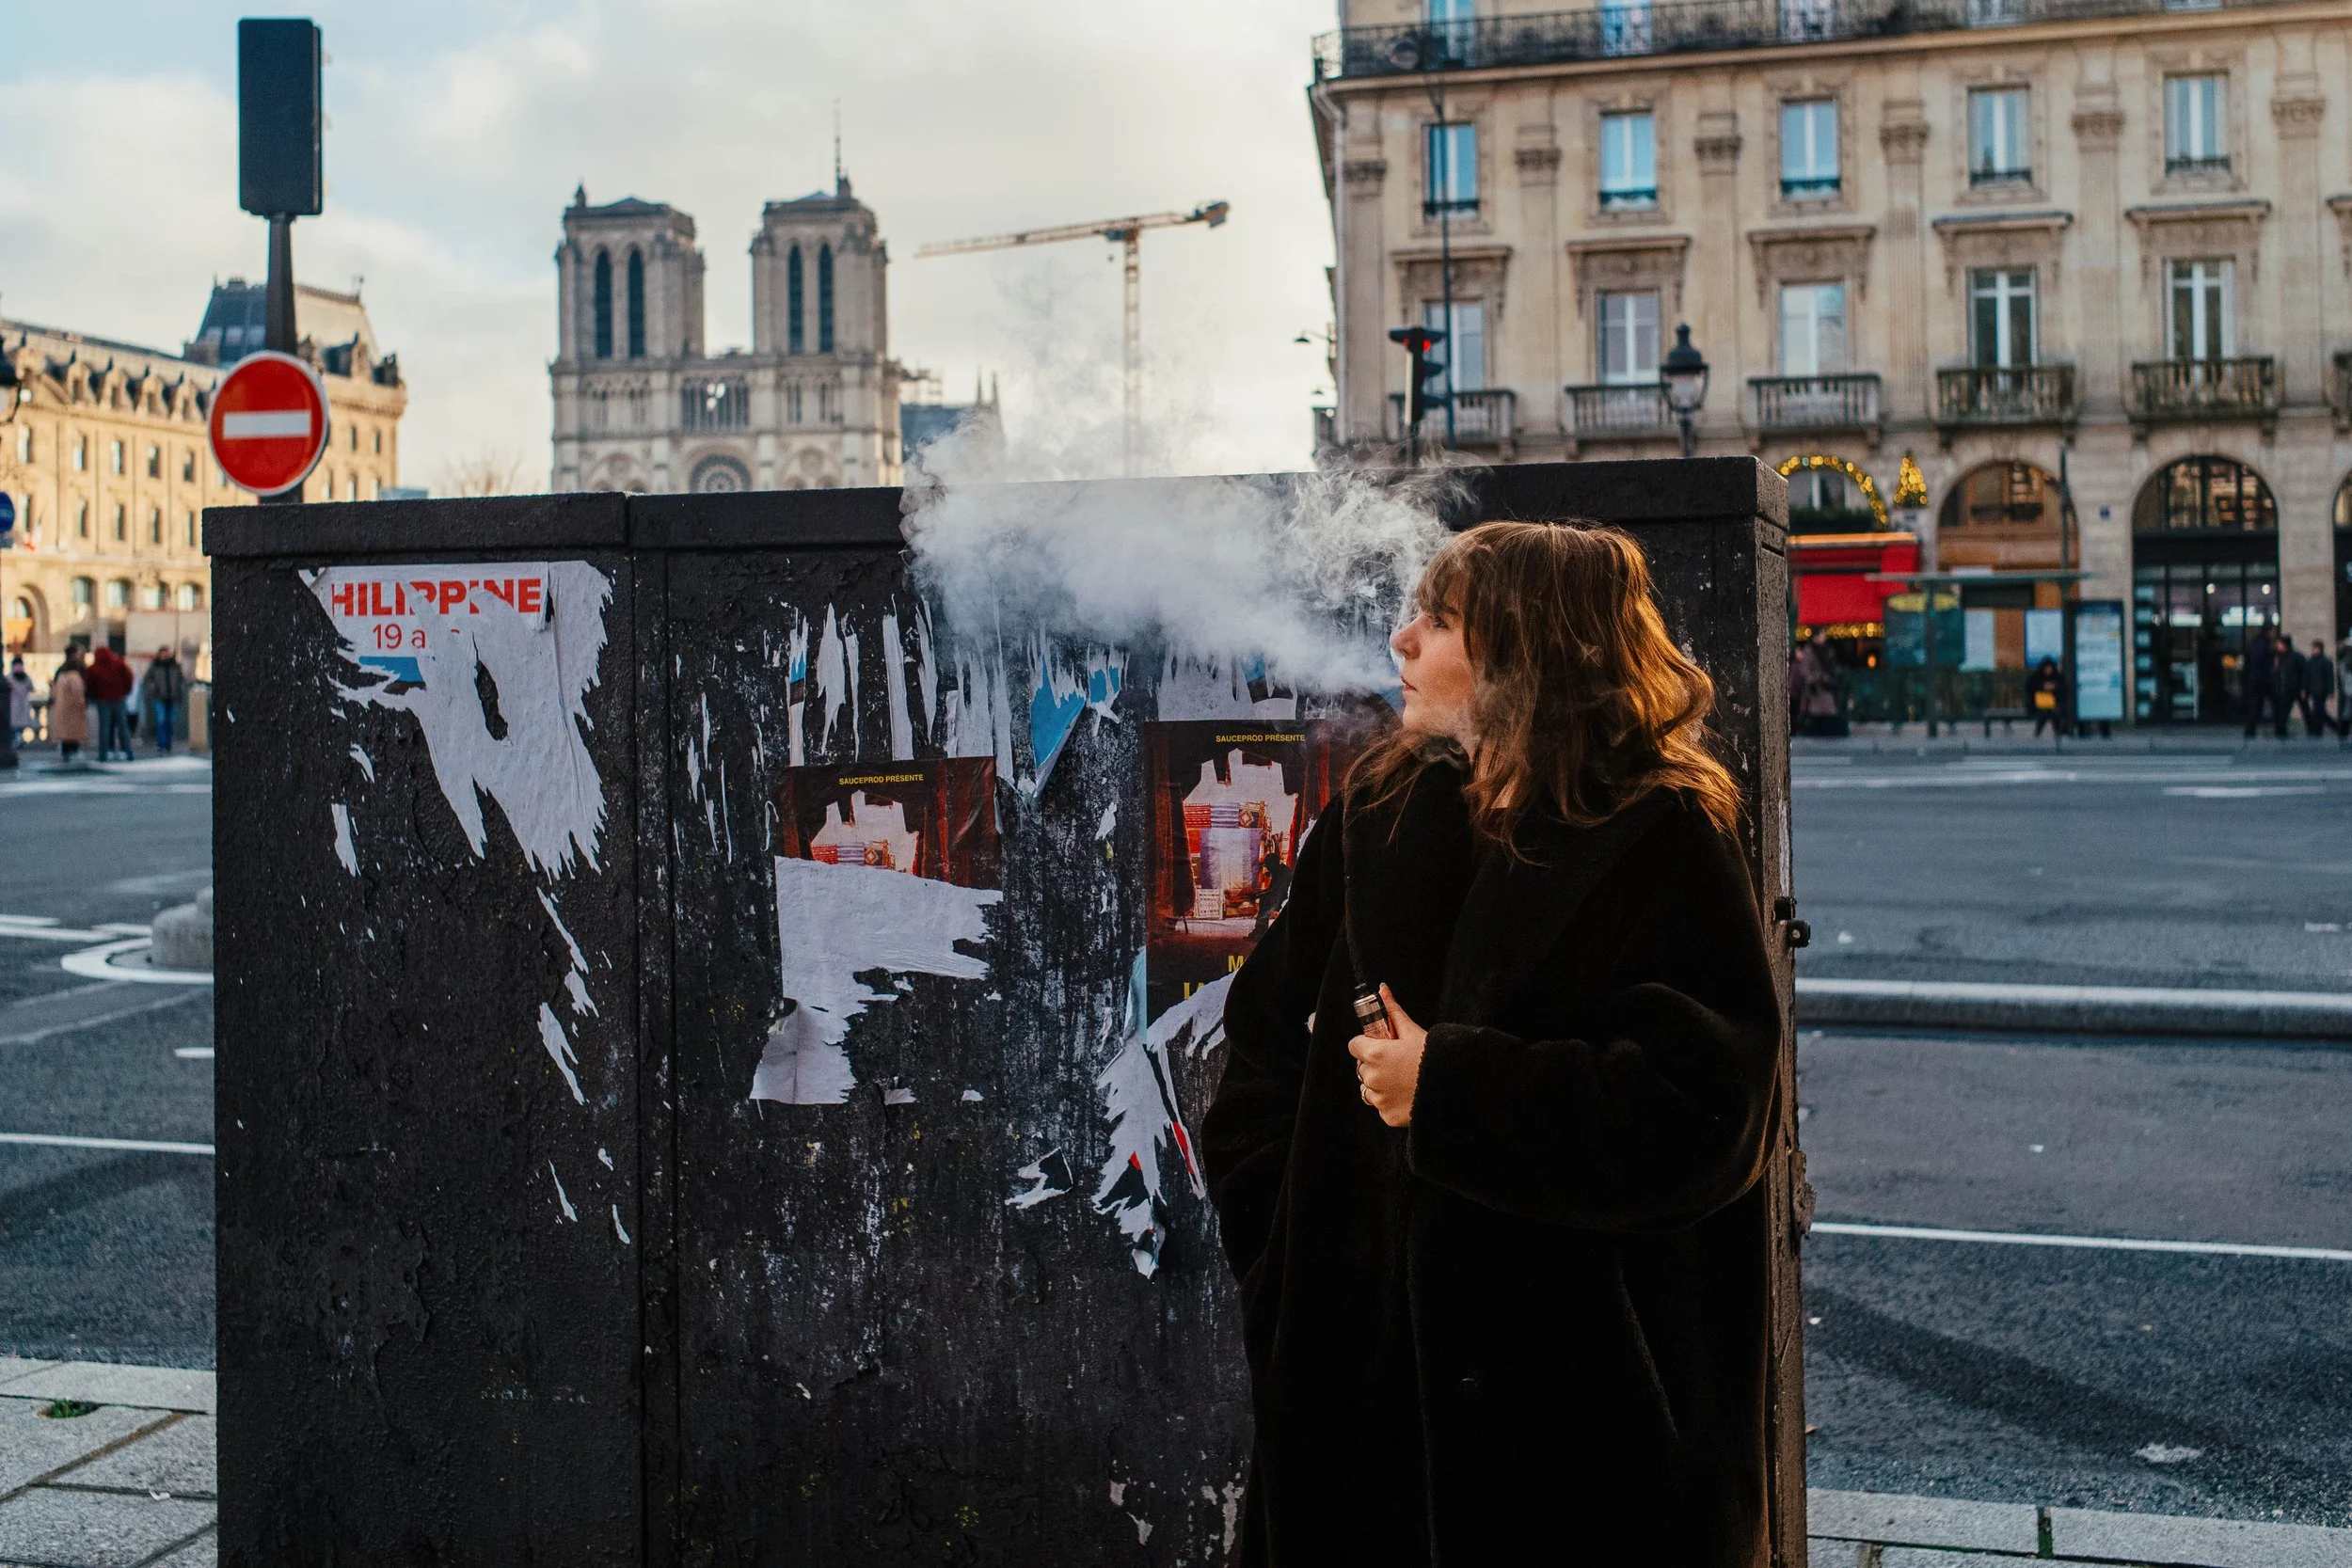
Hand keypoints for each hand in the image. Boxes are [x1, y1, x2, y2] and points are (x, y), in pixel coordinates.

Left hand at [1348, 985, 1426, 1127]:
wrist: (1455, 1086)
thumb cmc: (1435, 1056)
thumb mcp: (1413, 1031)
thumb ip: (1392, 1011)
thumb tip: (1382, 990)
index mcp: (1375, 1054)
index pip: (1354, 1046)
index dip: (1367, 1044)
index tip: (1380, 1046)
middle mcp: (1373, 1077)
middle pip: (1362, 1068)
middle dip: (1375, 1065)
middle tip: (1398, 1063)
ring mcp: (1379, 1099)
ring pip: (1369, 1089)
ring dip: (1380, 1085)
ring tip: (1404, 1080)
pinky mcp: (1387, 1116)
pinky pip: (1381, 1107)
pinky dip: (1391, 1103)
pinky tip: (1408, 1095)